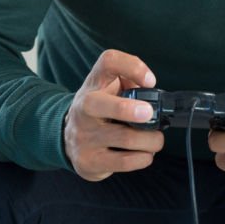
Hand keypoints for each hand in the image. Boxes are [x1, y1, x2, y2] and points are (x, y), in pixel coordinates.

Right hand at [63, 49, 163, 181]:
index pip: (108, 61)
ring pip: (125, 138)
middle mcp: (84, 107)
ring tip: (155, 139)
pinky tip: (145, 153)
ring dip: (151, 140)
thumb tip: (154, 96)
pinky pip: (125, 162)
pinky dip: (144, 157)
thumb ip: (131, 84)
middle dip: (128, 110)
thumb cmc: (101, 109)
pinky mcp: (89, 161)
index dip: (132, 67)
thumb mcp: (110, 89)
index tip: (150, 81)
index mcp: (94, 83)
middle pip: (99, 104)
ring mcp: (84, 135)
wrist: (69, 137)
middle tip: (149, 114)